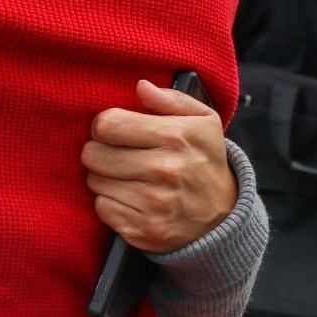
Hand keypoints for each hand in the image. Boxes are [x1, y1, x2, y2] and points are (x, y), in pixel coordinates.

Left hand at [82, 80, 237, 253]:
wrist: (223, 216)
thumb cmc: (205, 160)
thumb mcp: (203, 121)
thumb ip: (171, 99)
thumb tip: (141, 86)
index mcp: (175, 137)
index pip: (107, 124)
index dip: (105, 125)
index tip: (117, 131)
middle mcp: (164, 170)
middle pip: (93, 154)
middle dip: (101, 151)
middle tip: (119, 154)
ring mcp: (153, 203)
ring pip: (94, 181)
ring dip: (105, 178)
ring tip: (128, 176)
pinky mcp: (142, 229)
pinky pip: (102, 208)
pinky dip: (110, 202)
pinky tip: (131, 197)